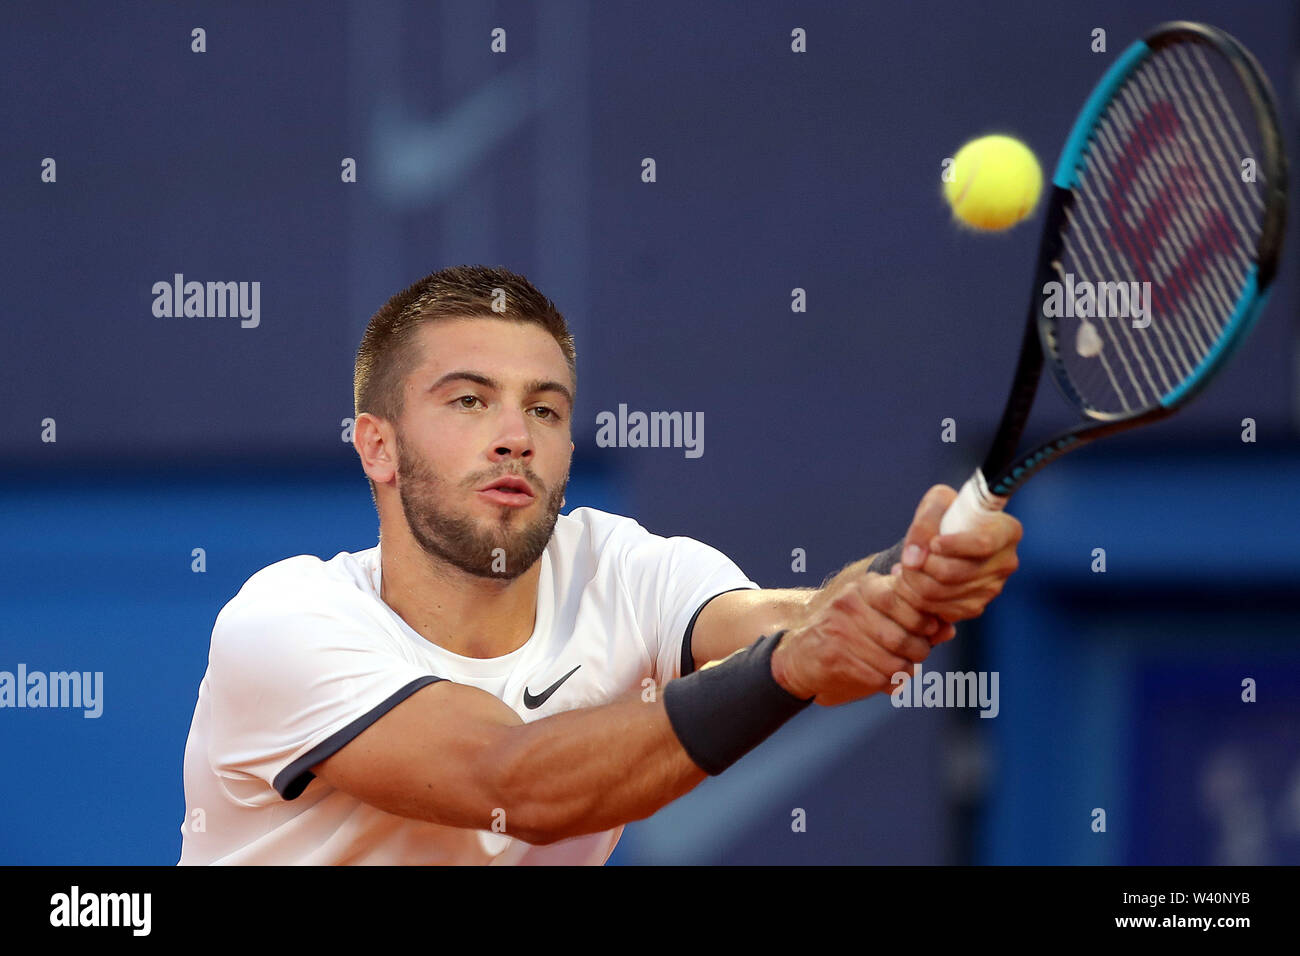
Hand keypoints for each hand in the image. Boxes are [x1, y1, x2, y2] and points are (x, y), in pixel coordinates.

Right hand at [772, 566, 946, 706]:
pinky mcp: (836, 657)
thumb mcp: (875, 616)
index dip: (925, 621)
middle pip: (905, 635)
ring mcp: (841, 631)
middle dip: (919, 650)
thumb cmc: (846, 635)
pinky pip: (878, 677)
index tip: (927, 631)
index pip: (907, 600)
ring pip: (895, 660)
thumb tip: (949, 629)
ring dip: (904, 669)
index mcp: (863, 588)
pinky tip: (880, 677)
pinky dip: (887, 682)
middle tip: (917, 653)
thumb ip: (913, 619)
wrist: (797, 657)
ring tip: (899, 667)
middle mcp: (850, 604)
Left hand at [890, 484, 1021, 624]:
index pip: (983, 543)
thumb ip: (924, 523)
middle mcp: (1005, 562)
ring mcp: (992, 588)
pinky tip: (914, 581)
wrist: (947, 536)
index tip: (933, 542)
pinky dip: (917, 597)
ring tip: (906, 566)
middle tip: (907, 556)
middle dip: (919, 565)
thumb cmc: (946, 514)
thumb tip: (913, 559)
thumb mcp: (936, 504)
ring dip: (912, 581)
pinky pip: (937, 610)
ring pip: (939, 594)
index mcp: (1006, 531)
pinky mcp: (975, 607)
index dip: (954, 545)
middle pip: (952, 573)